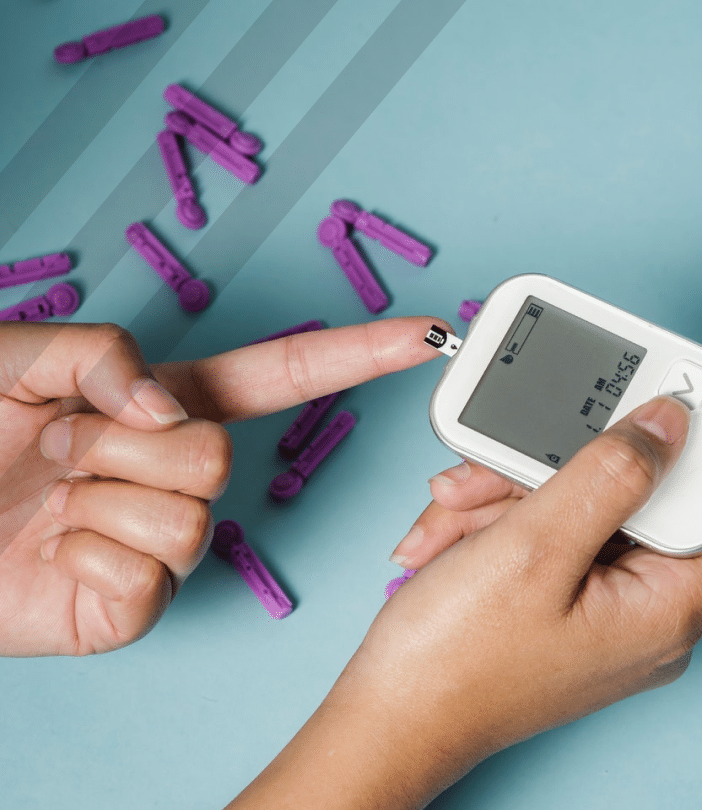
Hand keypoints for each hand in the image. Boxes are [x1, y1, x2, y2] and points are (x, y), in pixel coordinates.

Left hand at [0, 317, 447, 656]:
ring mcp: (160, 542)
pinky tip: (51, 551)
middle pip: (217, 458)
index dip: (357, 353)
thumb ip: (105, 354)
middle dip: (123, 446)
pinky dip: (81, 561)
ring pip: (185, 521)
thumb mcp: (19, 356)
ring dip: (96, 499)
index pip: (284, 375)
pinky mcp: (134, 606)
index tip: (423, 334)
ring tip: (52, 496)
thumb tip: (171, 412)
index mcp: (166, 406)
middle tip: (61, 446)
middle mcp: (175, 472)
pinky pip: (145, 582)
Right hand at [228, 396, 701, 808]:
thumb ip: (609, 476)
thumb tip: (668, 424)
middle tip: (512, 461)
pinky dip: (502, 517)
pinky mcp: (562, 596)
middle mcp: (645, 608)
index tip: (691, 404)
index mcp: (667, 606)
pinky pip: (552, 529)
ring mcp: (601, 603)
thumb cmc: (455, 657)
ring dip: (516, 491)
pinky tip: (453, 530)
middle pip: (647, 500)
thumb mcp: (533, 548)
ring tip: (457, 509)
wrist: (389, 711)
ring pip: (587, 506)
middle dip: (571, 465)